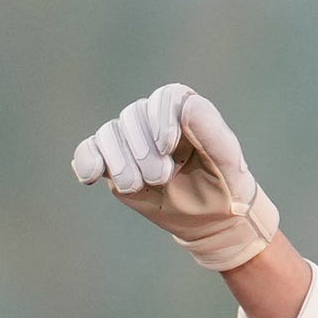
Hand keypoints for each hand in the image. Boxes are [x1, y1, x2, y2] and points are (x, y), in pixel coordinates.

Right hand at [67, 83, 280, 272]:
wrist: (211, 219)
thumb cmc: (226, 188)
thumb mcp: (230, 165)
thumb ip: (214, 134)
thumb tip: (186, 105)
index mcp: (186, 112)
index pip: (166, 98)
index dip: (161, 119)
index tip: (167, 148)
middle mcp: (155, 119)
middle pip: (134, 116)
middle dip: (143, 149)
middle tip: (161, 178)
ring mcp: (131, 139)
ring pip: (110, 133)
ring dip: (119, 161)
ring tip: (136, 186)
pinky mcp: (113, 160)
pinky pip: (90, 150)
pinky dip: (87, 160)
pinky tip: (90, 177)